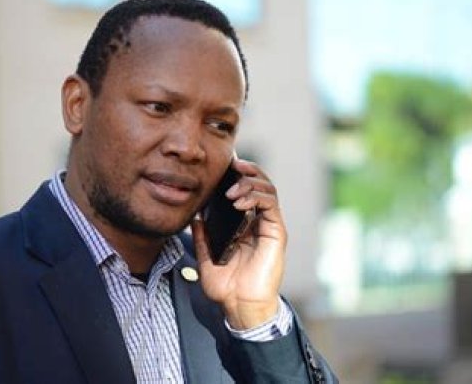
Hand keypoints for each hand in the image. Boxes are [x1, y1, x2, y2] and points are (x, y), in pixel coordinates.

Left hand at [191, 159, 286, 329]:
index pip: (245, 190)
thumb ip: (202, 236)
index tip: (224, 165)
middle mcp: (258, 221)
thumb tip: (194, 216)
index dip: (237, 174)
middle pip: (259, 183)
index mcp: (244, 224)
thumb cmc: (226, 286)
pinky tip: (239, 201)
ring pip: (267, 189)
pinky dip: (256, 197)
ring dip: (250, 182)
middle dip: (246, 170)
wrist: (240, 306)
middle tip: (232, 167)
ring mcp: (268, 225)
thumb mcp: (206, 257)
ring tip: (231, 190)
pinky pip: (271, 205)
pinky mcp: (276, 232)